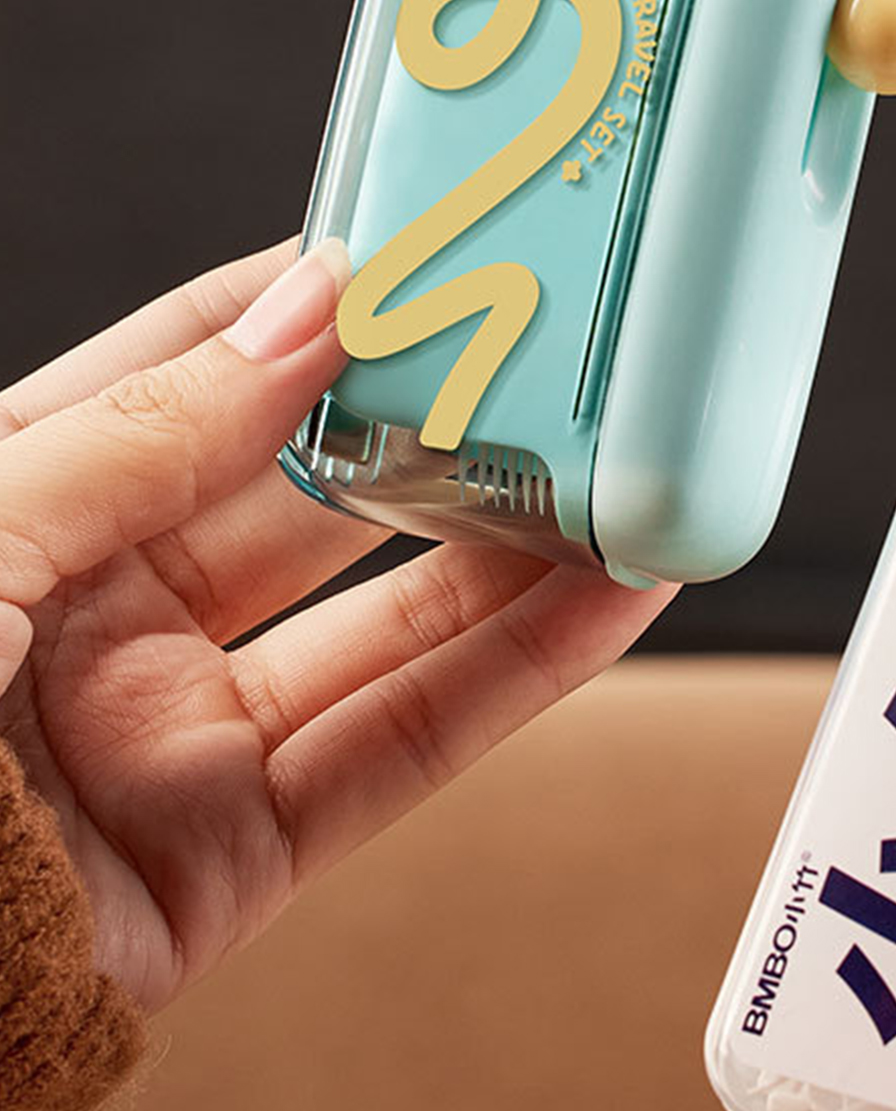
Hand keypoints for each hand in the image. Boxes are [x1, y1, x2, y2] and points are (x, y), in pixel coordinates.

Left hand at [0, 239, 674, 1011]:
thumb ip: (141, 429)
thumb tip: (305, 316)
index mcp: (21, 511)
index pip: (192, 374)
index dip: (305, 311)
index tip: (418, 257)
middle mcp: (107, 614)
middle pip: (313, 496)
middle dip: (434, 425)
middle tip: (552, 359)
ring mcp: (179, 732)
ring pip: (383, 622)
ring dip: (510, 550)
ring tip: (620, 475)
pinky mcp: (241, 854)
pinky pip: (402, 748)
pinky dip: (518, 676)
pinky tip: (606, 602)